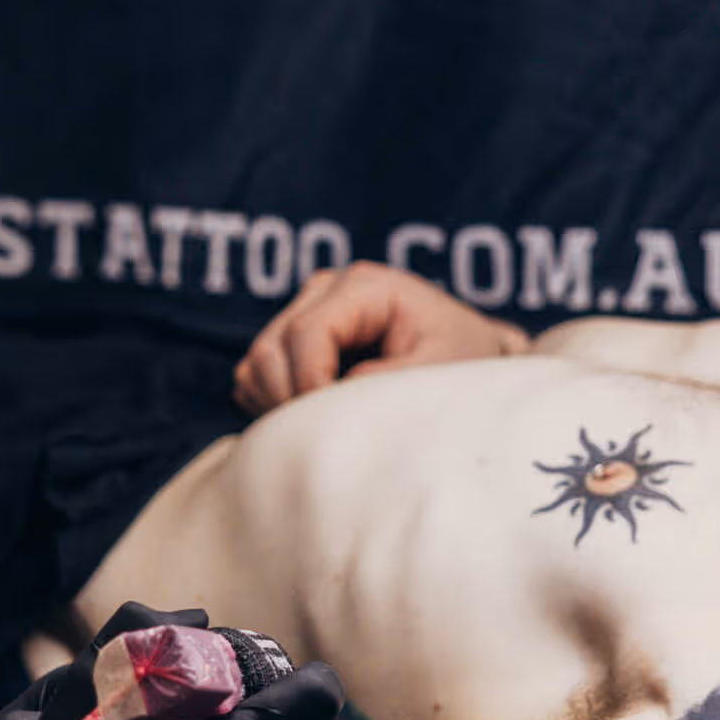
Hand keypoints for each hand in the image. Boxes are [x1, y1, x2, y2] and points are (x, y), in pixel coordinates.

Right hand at [234, 262, 528, 415]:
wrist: (466, 358)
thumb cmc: (462, 360)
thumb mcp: (441, 371)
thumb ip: (388, 380)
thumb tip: (331, 396)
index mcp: (364, 286)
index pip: (306, 333)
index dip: (311, 386)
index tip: (336, 423)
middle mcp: (325, 290)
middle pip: (270, 349)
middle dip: (292, 400)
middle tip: (330, 432)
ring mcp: (303, 311)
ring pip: (256, 365)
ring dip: (279, 406)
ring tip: (326, 425)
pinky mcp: (290, 341)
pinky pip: (253, 378)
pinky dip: (272, 406)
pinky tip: (314, 418)